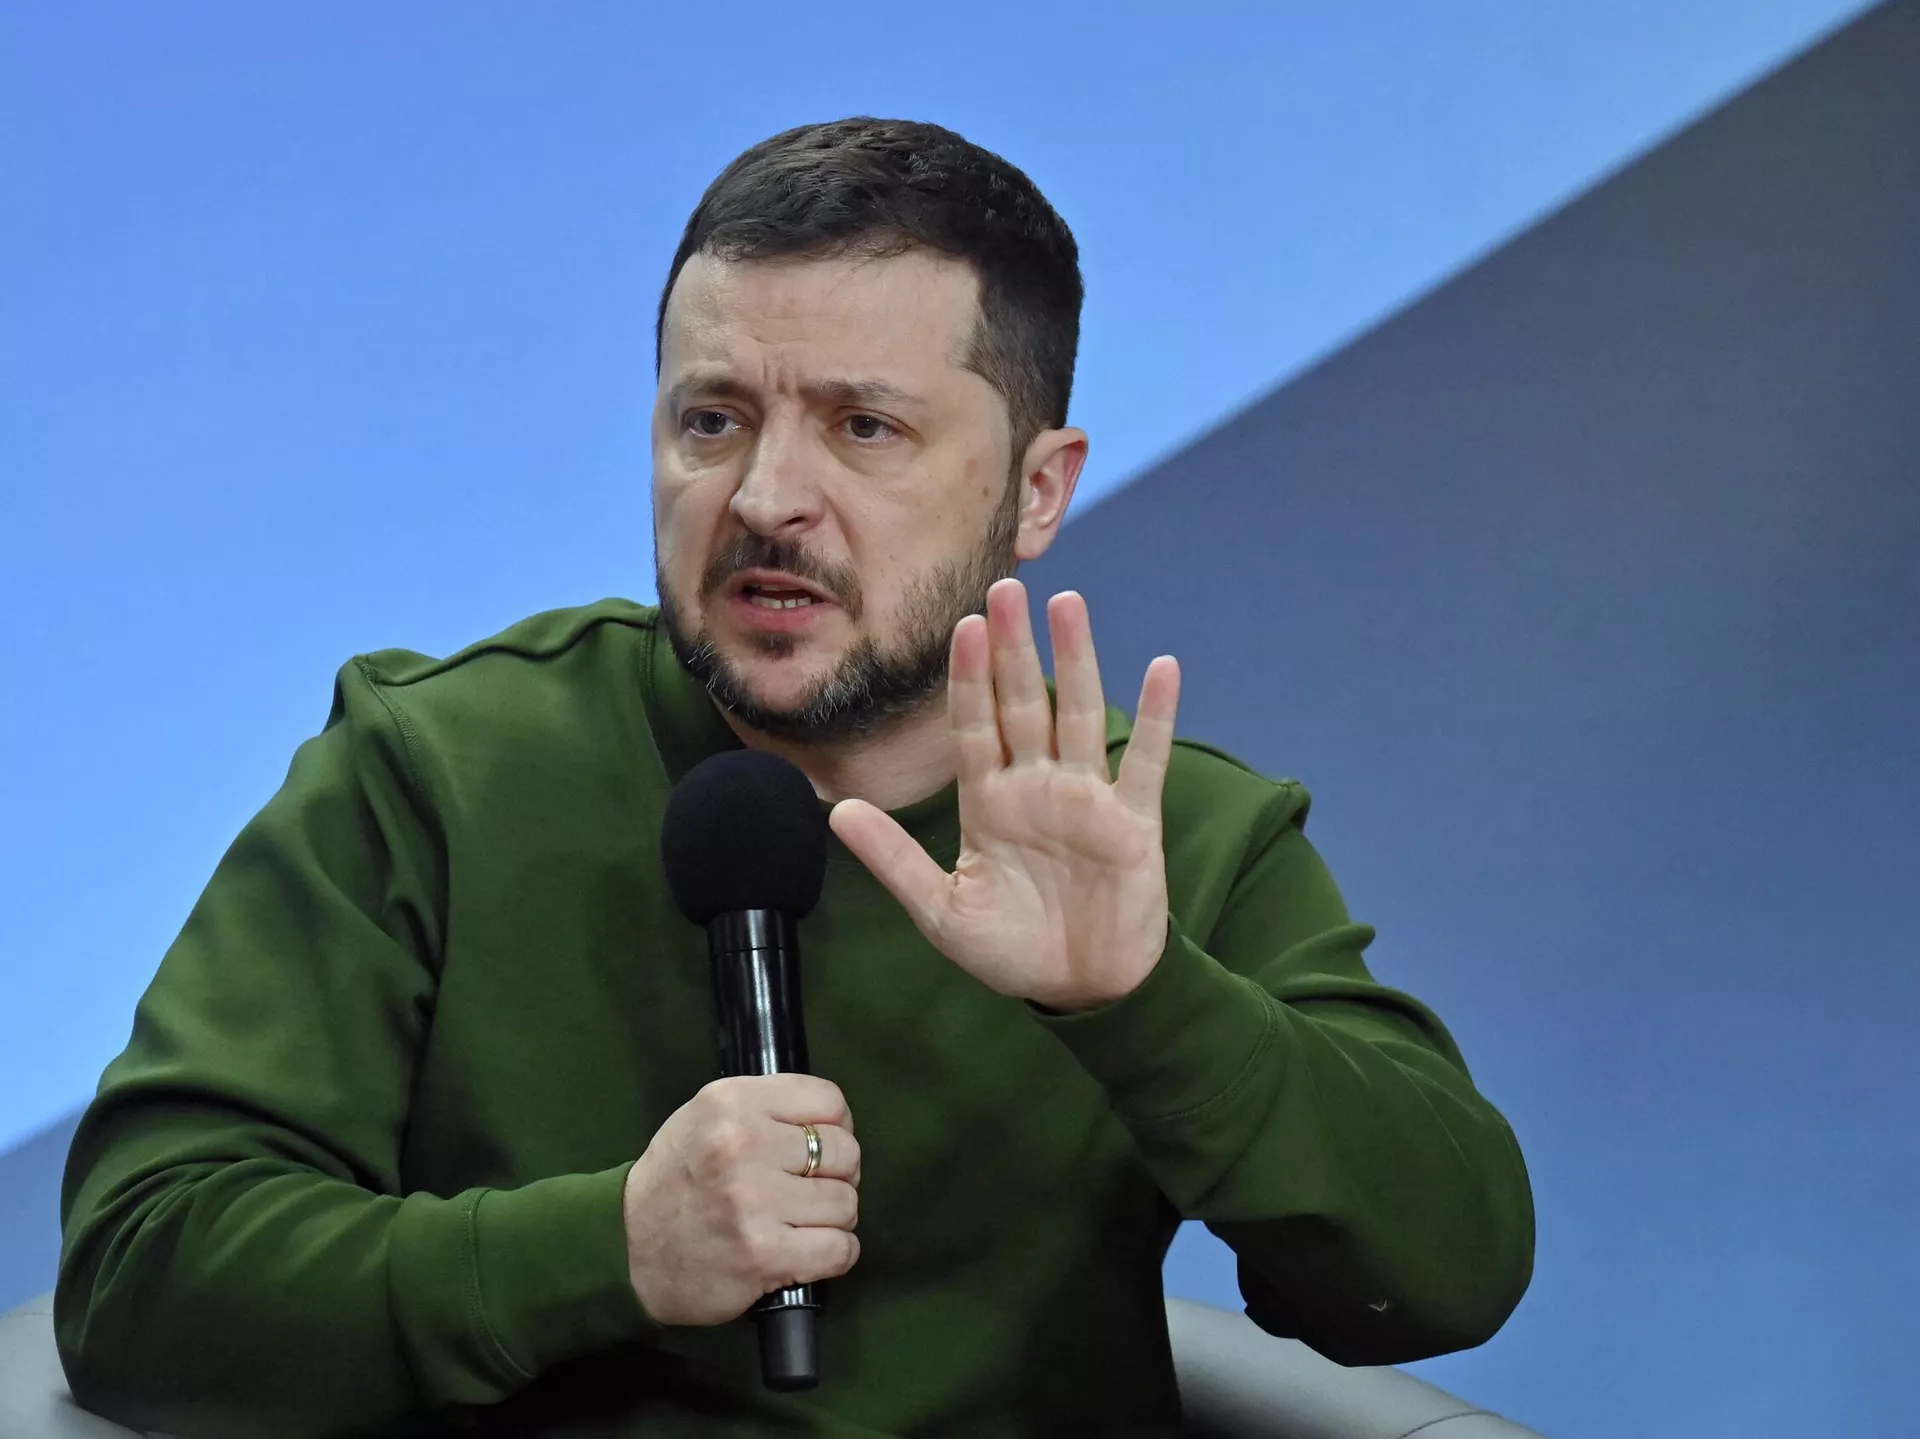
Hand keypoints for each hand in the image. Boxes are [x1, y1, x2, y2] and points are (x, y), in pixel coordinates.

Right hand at [622, 1074, 861, 1325]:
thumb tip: (835, 1125)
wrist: (625, 1248)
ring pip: (845, 1203)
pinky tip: (809, 1252)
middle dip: (837, 1175)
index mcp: (733, 1101)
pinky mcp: (764, 1254)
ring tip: (800, 1223)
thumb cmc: (677, 1179)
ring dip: (833, 1219)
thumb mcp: (706, 1117)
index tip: (819, 1148)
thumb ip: (766, 1109)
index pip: (829, 1101)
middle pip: (845, 1153)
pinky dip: (835, 1254)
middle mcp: (743, 1144)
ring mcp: (755, 1201)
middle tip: (809, 1191)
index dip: (836, 1127)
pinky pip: (840, 1249)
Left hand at [830, 579, 1180, 1012]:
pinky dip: (1156, 716)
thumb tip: (835, 813)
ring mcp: (1086, 798)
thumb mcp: (941, 911)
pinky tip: (1162, 667)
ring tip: (1070, 606)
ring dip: (1078, 660)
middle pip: (1024, 703)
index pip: (974, 726)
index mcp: (988, 802)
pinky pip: (1145, 760)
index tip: (963, 626)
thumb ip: (894, 860)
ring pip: (1081, 715)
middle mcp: (1036, 787)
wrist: (1080, 992)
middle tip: (1007, 587)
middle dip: (1014, 648)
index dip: (969, 678)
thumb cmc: (1011, 951)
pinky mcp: (1132, 821)